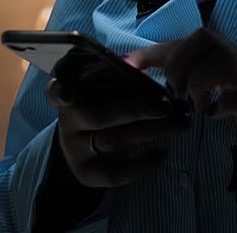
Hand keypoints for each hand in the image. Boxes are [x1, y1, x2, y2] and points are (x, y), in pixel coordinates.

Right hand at [46, 77, 191, 187]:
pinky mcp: (87, 172)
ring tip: (180, 123)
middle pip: (97, 116)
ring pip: (113, 141)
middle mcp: (68, 121)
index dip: (59, 92)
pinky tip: (162, 153)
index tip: (67, 91)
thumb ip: (118, 71)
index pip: (56, 91)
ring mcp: (75, 148)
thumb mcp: (107, 83)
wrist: (88, 143)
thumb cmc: (107, 102)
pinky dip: (142, 165)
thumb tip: (134, 63)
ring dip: (152, 131)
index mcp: (70, 91)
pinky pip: (114, 173)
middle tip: (167, 106)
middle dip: (136, 110)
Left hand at [126, 28, 236, 218]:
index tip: (128, 65)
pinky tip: (216, 119)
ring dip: (198, 83)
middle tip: (175, 94)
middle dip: (178, 62)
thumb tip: (163, 82)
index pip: (191, 41)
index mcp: (230, 63)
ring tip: (196, 108)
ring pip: (222, 60)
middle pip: (205, 37)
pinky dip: (223, 106)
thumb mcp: (222, 101)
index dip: (157, 50)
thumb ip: (201, 86)